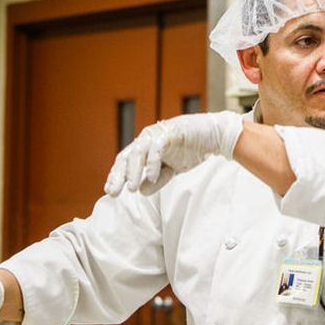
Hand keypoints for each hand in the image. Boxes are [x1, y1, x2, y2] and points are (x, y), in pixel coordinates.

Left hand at [104, 112, 242, 196]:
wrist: (214, 135)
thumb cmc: (191, 150)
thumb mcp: (172, 170)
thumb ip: (157, 179)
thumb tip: (142, 192)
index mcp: (145, 148)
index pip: (125, 162)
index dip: (117, 176)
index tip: (111, 192)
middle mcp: (147, 140)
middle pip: (126, 156)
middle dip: (119, 175)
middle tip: (113, 192)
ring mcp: (157, 134)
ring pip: (138, 152)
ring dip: (134, 171)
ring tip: (132, 188)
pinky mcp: (170, 132)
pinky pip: (157, 147)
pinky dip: (153, 162)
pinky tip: (151, 177)